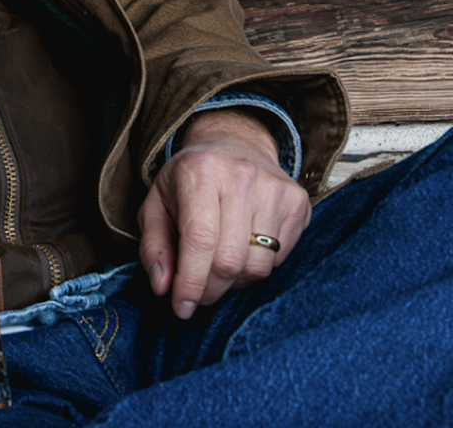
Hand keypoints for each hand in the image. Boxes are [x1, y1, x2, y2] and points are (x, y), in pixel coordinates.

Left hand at [137, 108, 309, 319]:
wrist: (235, 144)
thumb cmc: (190, 180)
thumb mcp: (156, 204)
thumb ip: (154, 246)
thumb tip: (162, 287)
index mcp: (201, 172)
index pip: (200, 241)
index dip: (191, 283)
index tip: (181, 308)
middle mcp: (242, 177)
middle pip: (230, 260)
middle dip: (210, 290)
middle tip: (198, 294)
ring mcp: (276, 189)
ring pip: (258, 266)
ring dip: (235, 283)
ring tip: (219, 269)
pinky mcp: (299, 203)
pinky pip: (279, 260)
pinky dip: (257, 269)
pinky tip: (243, 252)